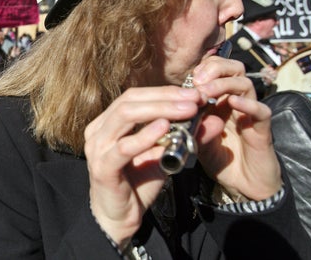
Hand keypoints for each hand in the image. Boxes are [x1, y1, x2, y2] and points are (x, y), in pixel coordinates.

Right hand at [84, 86, 199, 245]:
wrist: (120, 218)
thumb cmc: (138, 183)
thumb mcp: (164, 155)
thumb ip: (184, 137)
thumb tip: (213, 120)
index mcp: (107, 123)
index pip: (134, 96)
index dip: (164, 92)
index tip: (192, 93)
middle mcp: (98, 131)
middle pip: (129, 101)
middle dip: (165, 97)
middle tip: (193, 98)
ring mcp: (97, 148)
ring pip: (125, 116)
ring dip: (159, 110)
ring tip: (186, 110)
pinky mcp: (102, 168)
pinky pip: (124, 147)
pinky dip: (144, 135)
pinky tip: (164, 128)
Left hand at [191, 56, 281, 200]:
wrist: (243, 186)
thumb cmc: (219, 159)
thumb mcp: (196, 139)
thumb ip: (188, 123)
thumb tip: (176, 107)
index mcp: (219, 101)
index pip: (217, 70)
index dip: (204, 68)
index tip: (189, 78)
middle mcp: (236, 103)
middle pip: (235, 69)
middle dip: (216, 68)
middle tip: (198, 80)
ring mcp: (250, 115)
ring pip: (245, 85)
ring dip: (224, 84)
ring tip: (207, 92)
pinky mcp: (262, 130)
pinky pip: (261, 111)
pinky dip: (248, 104)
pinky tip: (233, 102)